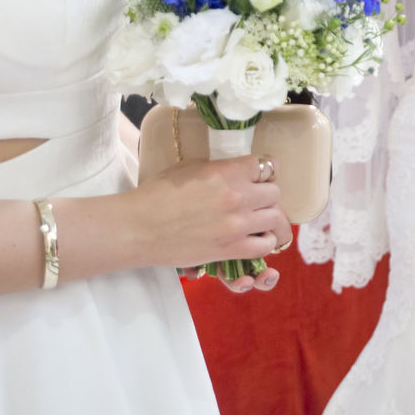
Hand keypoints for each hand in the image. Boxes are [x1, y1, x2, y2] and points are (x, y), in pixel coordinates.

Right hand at [139, 153, 287, 291]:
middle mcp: (238, 197)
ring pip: (275, 219)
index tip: (259, 176)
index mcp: (228, 172)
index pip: (267, 165)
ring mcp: (237, 225)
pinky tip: (255, 238)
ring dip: (269, 218)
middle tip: (256, 200)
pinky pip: (265, 246)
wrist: (138, 228)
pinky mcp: (230, 249)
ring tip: (259, 220)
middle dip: (267, 195)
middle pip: (275, 193)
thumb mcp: (190, 168)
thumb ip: (220, 169)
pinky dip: (265, 242)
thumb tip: (237, 172)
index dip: (265, 170)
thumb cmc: (157, 194)